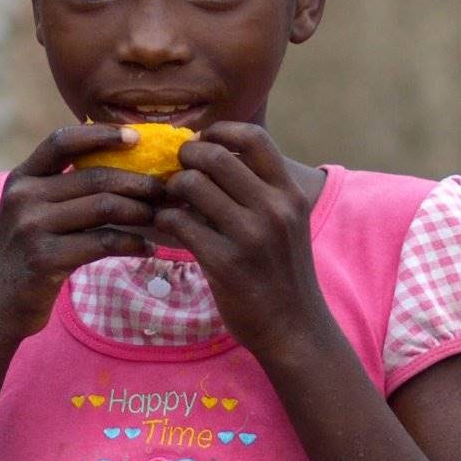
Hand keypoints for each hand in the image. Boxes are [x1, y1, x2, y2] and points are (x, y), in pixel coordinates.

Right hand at [0, 124, 163, 342]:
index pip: (62, 141)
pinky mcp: (45, 258)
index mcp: (21, 179)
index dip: (100, 134)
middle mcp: (23, 197)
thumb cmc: (24, 257)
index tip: (136, 137)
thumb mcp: (31, 214)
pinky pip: (103, 243)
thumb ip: (59, 190)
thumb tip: (119, 170)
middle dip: (138, 181)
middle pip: (94, 177)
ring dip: (141, 212)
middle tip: (167, 190)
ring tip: (161, 218)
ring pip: (103, 207)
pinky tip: (147, 249)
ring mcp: (32, 227)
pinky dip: (133, 244)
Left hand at [153, 122, 328, 359]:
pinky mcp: (225, 262)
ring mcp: (250, 235)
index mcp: (290, 193)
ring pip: (192, 185)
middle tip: (177, 170)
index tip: (202, 142)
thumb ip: (261, 190)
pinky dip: (165, 219)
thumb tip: (214, 154)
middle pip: (215, 156)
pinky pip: (180, 223)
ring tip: (170, 200)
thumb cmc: (283, 272)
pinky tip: (167, 226)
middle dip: (187, 157)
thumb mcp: (287, 223)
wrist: (295, 328)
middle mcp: (274, 209)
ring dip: (171, 188)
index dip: (220, 131)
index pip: (254, 137)